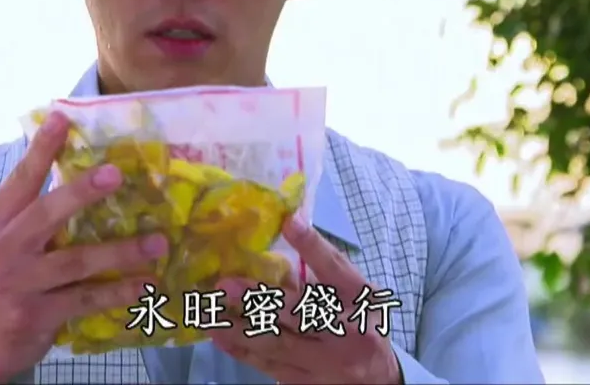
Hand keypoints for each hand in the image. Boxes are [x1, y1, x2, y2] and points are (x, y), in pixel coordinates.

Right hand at [0, 113, 169, 383]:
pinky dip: (118, 291)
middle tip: (116, 175)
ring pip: (76, 260)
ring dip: (121, 251)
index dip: (41, 149)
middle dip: (82, 193)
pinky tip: (144, 284)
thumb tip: (68, 165)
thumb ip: (25, 210)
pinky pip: (85, 298)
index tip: (62, 118)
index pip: (20, 179)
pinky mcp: (36, 315)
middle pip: (47, 214)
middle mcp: (2, 249)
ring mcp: (19, 284)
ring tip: (158, 242)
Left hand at [210, 217, 400, 384]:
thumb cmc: (364, 324)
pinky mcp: (305, 382)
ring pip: (277, 345)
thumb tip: (286, 237)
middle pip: (300, 313)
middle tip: (226, 285)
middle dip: (260, 299)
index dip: (313, 246)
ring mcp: (324, 363)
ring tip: (210, 314)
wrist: (379, 380)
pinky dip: (242, 351)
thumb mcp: (357, 294)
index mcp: (360, 300)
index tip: (289, 221)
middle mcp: (344, 331)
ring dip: (239, 328)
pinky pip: (268, 367)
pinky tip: (220, 338)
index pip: (336, 269)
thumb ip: (324, 272)